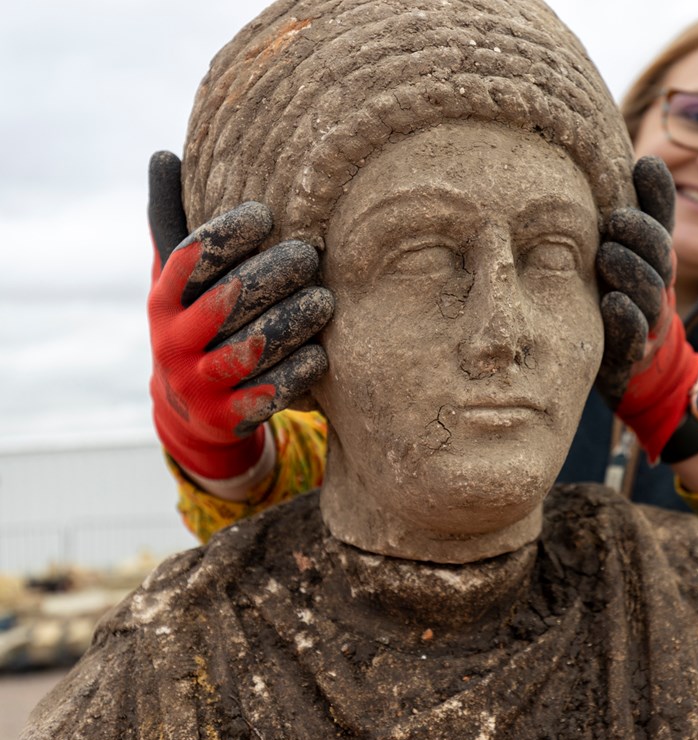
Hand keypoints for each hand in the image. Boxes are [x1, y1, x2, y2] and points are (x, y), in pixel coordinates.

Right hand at [147, 151, 333, 478]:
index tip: (267, 213)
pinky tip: (322, 353)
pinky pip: (267, 394)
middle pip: (226, 301)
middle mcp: (174, 342)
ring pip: (251, 348)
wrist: (191, 412)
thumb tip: (164, 153)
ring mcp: (199, 383)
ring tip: (324, 300)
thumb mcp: (178, 279)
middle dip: (271, 274)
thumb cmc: (196, 323)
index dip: (227, 234)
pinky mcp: (227, 418)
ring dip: (292, 321)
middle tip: (310, 255)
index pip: (191, 260)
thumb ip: (175, 222)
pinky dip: (297, 371)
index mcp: (163, 300)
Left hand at [595, 156, 697, 459]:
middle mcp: (656, 284)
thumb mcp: (625, 254)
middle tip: (615, 220)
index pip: (661, 220)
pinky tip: (612, 304)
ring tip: (607, 255)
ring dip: (630, 271)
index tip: (644, 165)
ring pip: (647, 293)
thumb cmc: (620, 298)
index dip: (658, 193)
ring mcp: (646, 320)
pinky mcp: (629, 354)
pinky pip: (631, 336)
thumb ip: (631, 212)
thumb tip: (636, 157)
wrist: (636, 370)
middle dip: (640, 234)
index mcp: (653, 257)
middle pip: (659, 254)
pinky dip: (624, 320)